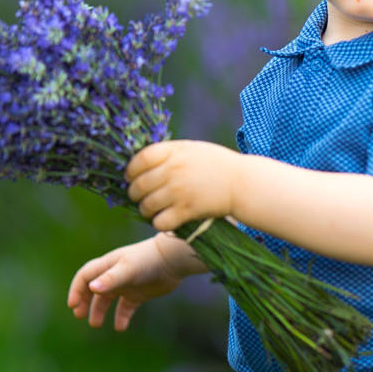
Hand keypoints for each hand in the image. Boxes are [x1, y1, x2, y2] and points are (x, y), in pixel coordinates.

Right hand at [67, 236, 191, 330]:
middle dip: (84, 301)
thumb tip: (92, 288)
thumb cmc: (148, 260)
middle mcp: (115, 275)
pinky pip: (126, 308)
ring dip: (99, 311)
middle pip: (93, 289)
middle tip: (78, 315)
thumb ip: (111, 279)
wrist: (173, 261)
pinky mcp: (139, 294)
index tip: (73, 305)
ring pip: (108, 300)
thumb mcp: (128, 269)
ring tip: (95, 324)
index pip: (85, 277)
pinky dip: (121, 317)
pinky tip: (120, 328)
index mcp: (108, 265)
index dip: (76, 290)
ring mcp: (127, 285)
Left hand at [125, 139, 241, 233]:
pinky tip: (165, 219)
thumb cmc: (217, 164)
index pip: (138, 160)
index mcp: (174, 152)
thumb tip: (140, 164)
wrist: (243, 183)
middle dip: (135, 194)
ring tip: (152, 210)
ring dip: (145, 210)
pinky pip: (159, 222)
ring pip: (146, 206)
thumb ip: (168, 153)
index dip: (130, 171)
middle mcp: (173, 171)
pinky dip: (159, 222)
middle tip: (141, 197)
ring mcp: (179, 192)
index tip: (130, 177)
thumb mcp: (191, 149)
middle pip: (138, 186)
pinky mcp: (186, 211)